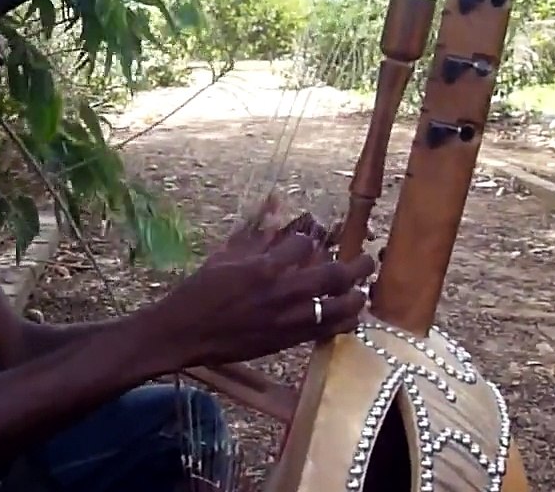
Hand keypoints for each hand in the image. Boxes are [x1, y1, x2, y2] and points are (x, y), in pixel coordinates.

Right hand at [149, 207, 374, 368]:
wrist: (185, 333)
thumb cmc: (198, 292)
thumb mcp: (224, 257)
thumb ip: (254, 239)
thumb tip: (273, 213)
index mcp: (264, 267)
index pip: (304, 244)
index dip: (309, 241)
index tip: (309, 242)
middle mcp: (282, 293)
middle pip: (335, 275)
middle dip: (357, 265)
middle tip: (369, 259)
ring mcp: (288, 320)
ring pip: (339, 308)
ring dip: (357, 298)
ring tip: (364, 291)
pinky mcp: (287, 341)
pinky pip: (326, 332)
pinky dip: (342, 323)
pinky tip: (349, 318)